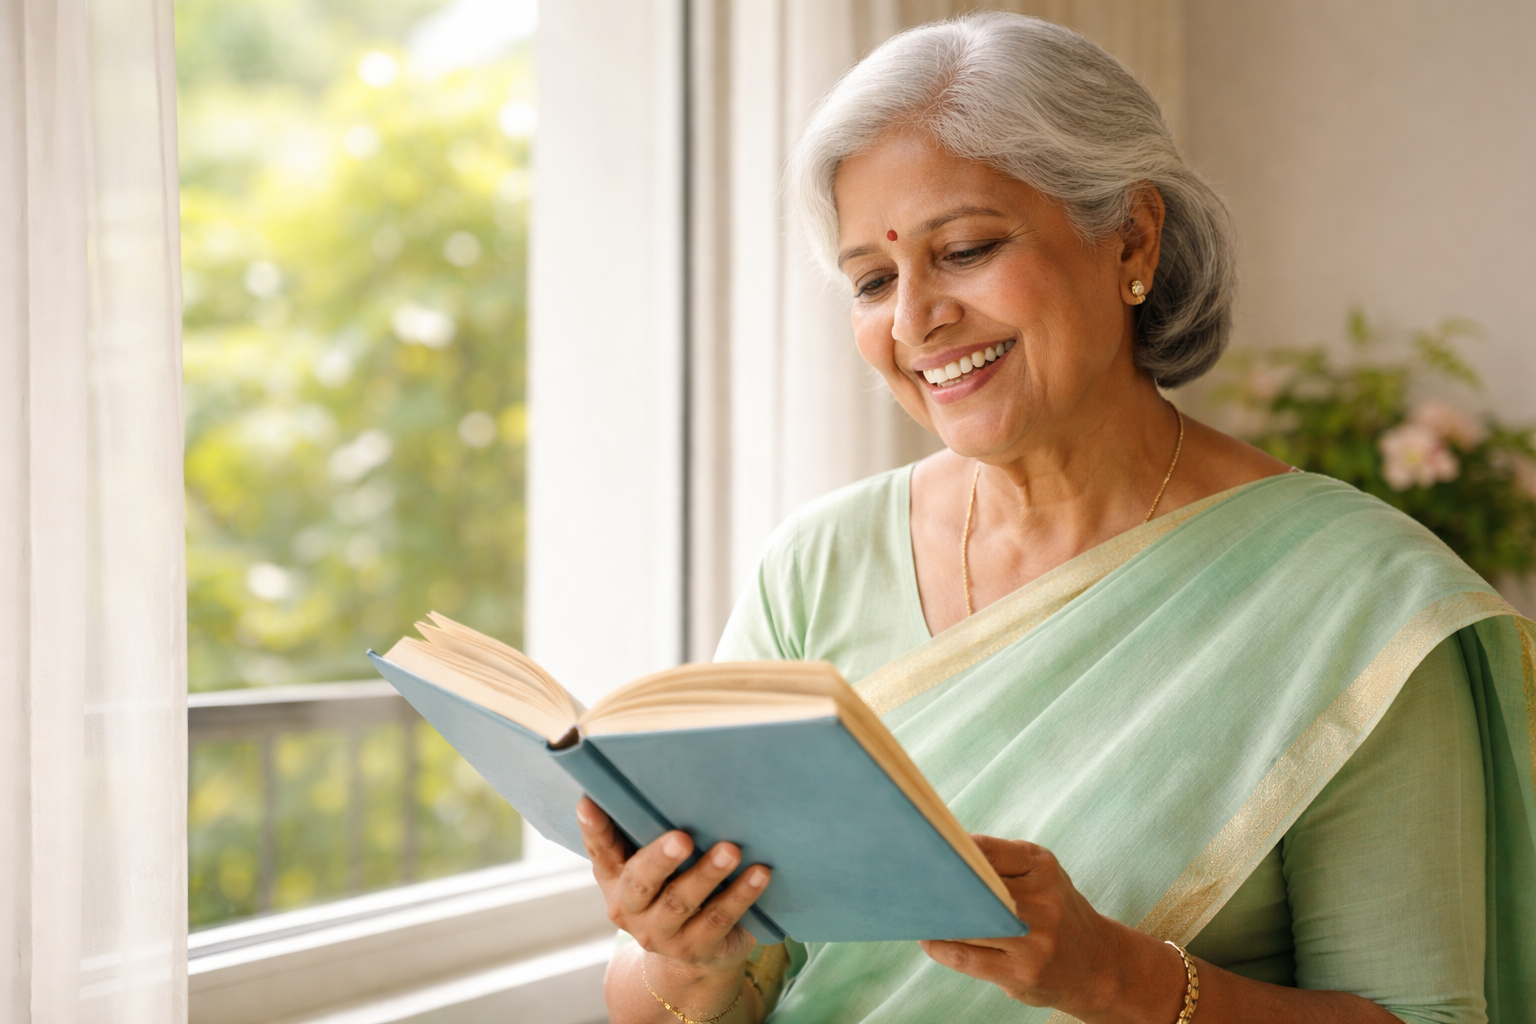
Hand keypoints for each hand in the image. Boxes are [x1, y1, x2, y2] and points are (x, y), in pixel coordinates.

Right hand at [578, 796, 770, 975]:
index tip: (589, 802)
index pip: (600, 850)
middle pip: (641, 882)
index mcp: (614, 878)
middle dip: (660, 858)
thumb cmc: (670, 888)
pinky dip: (741, 895)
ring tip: (731, 851)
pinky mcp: (695, 950)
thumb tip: (666, 777)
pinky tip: (760, 873)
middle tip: (682, 837)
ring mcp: (660, 934)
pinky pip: (718, 920)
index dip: (593, 828)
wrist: (689, 959)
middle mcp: (629, 909)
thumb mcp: (652, 865)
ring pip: (681, 902)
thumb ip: (649, 831)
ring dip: (707, 874)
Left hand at [919, 835, 1183, 1022]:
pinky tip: (928, 939)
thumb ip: (999, 862)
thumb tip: (938, 850)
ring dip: (936, 918)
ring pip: (968, 925)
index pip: (984, 849)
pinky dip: (942, 948)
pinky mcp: (1023, 973)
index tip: (918, 845)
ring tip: (912, 909)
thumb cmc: (1057, 910)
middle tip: (905, 878)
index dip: (947, 848)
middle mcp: (1041, 900)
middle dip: (938, 885)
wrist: (1100, 965)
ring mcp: (1034, 940)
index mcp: (1042, 866)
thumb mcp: (1041, 875)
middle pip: (973, 887)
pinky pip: (969, 958)